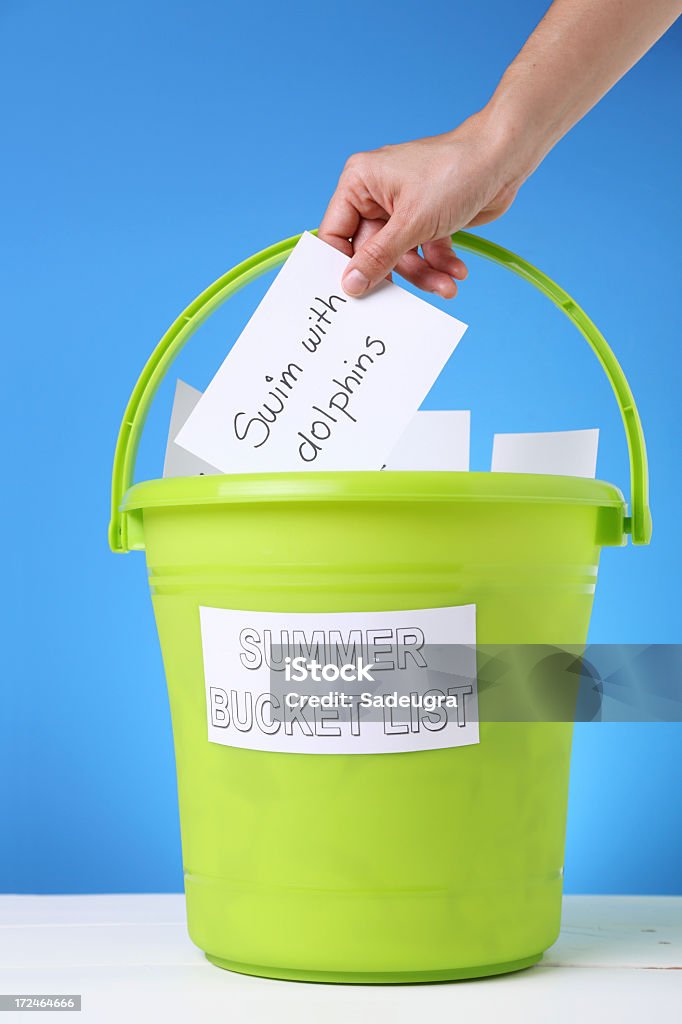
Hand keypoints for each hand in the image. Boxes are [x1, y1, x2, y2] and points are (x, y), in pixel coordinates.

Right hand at [319, 113, 526, 297]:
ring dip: (424, 273)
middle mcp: (376, 195)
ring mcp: (402, 208)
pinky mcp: (427, 219)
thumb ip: (378, 257)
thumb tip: (350, 285)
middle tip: (402, 301)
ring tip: (447, 284)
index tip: (353, 294)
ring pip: (400, 256)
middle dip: (396, 273)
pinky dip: (438, 263)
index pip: (335, 233)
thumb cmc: (456, 172)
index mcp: (359, 183)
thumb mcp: (412, 223)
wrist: (505, 158)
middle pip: (371, 251)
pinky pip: (423, 251)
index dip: (343, 265)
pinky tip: (456, 270)